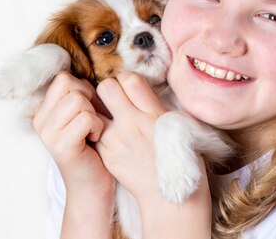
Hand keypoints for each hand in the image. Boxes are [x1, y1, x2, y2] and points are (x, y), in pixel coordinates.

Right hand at [34, 72, 113, 194]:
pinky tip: (95, 139)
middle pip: (70, 85)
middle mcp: (41, 121)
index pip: (63, 79)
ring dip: (95, 114)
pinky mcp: (61, 146)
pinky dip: (98, 127)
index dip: (84, 88)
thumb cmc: (95, 147)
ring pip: (78, 100)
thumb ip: (82, 96)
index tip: (90, 109)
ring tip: (93, 132)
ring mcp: (48, 134)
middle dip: (90, 99)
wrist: (93, 185)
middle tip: (92, 121)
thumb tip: (96, 76)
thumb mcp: (84, 116)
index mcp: (45, 111)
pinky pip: (87, 118)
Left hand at [95, 72, 212, 238]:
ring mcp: (116, 140)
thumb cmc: (181, 159)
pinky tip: (114, 138)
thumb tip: (139, 87)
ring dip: (102, 110)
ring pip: (95, 110)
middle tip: (117, 98)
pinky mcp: (106, 154)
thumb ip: (156, 105)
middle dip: (109, 89)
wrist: (168, 196)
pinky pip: (96, 132)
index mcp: (154, 113)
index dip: (128, 80)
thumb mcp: (179, 125)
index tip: (132, 88)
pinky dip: (102, 131)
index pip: (130, 79)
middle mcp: (132, 124)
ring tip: (114, 119)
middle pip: (106, 88)